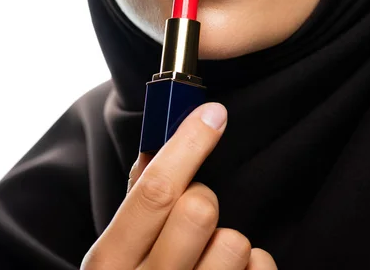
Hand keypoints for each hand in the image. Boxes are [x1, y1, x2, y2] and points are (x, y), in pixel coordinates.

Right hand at [81, 103, 276, 268]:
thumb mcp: (117, 253)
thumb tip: (160, 145)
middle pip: (199, 209)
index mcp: (108, 263)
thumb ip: (136, 203)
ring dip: (228, 241)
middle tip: (196, 216)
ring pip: (235, 241)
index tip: (213, 114)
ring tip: (208, 258)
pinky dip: (253, 266)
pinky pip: (261, 267)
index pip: (153, 191)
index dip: (188, 144)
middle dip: (204, 201)